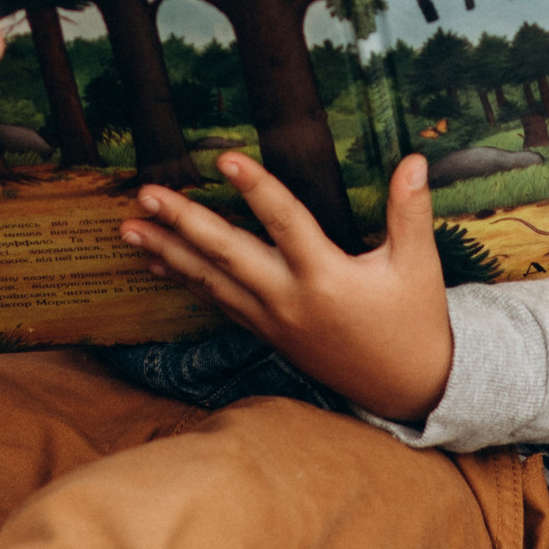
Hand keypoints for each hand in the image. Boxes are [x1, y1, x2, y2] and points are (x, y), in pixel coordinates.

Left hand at [120, 150, 454, 425]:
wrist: (405, 390)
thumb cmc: (413, 322)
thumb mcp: (419, 266)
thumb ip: (410, 211)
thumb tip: (414, 159)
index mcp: (326, 277)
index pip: (285, 222)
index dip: (256, 187)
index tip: (223, 158)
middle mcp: (290, 299)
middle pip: (228, 254)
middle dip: (183, 223)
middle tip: (146, 195)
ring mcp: (273, 321)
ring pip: (212, 282)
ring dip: (168, 254)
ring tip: (129, 229)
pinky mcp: (267, 334)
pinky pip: (218, 304)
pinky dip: (186, 282)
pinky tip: (158, 265)